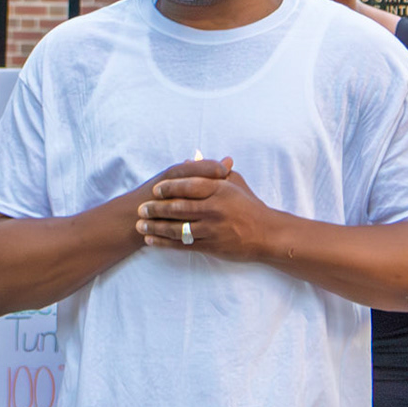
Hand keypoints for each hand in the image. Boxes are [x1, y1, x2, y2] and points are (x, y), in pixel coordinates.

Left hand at [134, 157, 276, 260]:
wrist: (267, 234)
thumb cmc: (249, 206)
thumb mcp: (234, 183)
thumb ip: (212, 172)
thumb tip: (190, 161)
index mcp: (220, 190)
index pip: (189, 185)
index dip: (169, 187)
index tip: (155, 189)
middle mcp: (215, 208)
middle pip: (179, 207)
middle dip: (156, 209)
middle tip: (141, 209)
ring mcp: (212, 228)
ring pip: (177, 228)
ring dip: (156, 227)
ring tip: (141, 226)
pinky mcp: (211, 245)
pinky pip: (183, 245)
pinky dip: (165, 243)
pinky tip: (152, 241)